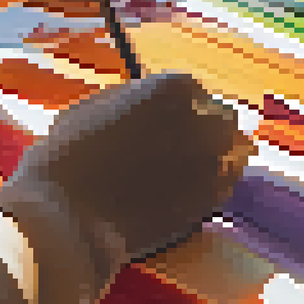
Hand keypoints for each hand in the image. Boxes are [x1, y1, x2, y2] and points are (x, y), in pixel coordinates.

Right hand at [0, 72, 255, 263]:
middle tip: (182, 146)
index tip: (169, 121)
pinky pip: (227, 185)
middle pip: (222, 119)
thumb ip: (137, 99)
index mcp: (173, 88)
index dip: (181, 108)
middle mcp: (202, 119)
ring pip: (234, 152)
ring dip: (216, 157)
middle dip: (205, 129)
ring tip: (190, 170)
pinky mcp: (211, 199)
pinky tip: (190, 192)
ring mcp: (211, 161)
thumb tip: (153, 105)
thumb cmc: (70, 155)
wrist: (69, 216)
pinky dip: (214, 186)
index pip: (195, 91)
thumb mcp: (98, 106)